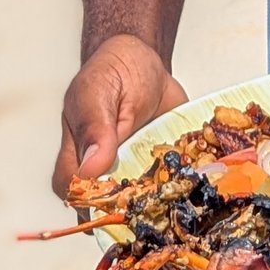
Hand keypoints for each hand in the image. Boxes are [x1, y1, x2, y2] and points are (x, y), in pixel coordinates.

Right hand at [52, 33, 187, 199]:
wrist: (144, 60)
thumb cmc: (112, 72)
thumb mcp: (98, 91)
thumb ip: (95, 128)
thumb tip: (90, 170)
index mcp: (78, 151)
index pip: (73, 190)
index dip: (89, 200)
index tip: (115, 196)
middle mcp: (104, 168)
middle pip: (108, 206)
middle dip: (131, 209)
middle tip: (154, 197)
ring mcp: (133, 170)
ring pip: (141, 204)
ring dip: (161, 201)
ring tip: (178, 188)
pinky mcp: (161, 167)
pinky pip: (171, 186)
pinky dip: (185, 183)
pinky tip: (196, 176)